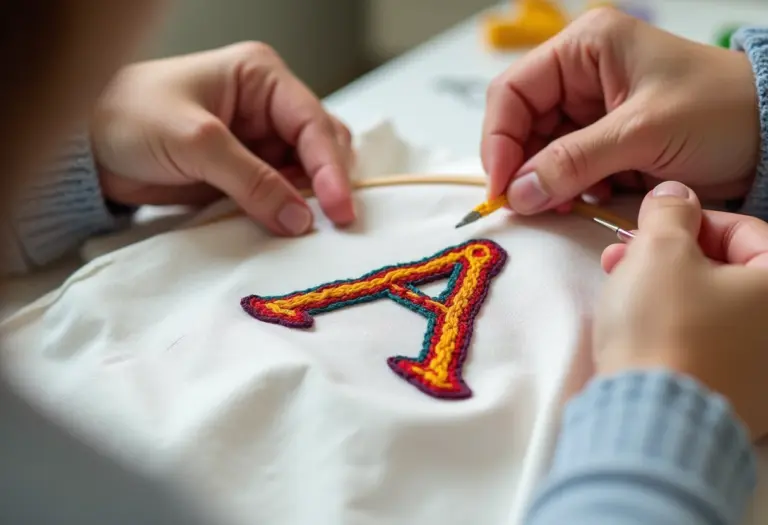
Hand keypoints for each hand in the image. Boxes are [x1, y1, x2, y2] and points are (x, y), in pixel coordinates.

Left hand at [91, 42, 354, 235]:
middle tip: (333, 223)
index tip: (340, 209)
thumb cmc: (130, 119)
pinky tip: (290, 228)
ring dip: (311, 200)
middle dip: (329, 183)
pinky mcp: (248, 172)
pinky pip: (282, 194)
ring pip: (307, 173)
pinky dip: (289, 212)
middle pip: (321, 146)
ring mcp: (260, 141)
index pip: (313, 123)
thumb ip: (252, 180)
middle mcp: (268, 107)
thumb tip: (301, 219)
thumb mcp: (196, 143)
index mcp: (261, 78)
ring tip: (310, 228)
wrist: (87, 149)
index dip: (332, 168)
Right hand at [482, 8, 759, 213]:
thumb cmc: (720, 111)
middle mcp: (581, 75)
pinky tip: (589, 199)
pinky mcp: (604, 141)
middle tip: (530, 205)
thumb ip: (573, 161)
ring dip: (548, 182)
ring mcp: (592, 110)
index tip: (502, 186)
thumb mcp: (641, 133)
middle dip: (524, 166)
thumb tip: (518, 193)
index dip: (498, 140)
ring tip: (565, 204)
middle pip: (522, 124)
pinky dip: (570, 188)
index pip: (513, 92)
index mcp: (585, 49)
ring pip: (542, 151)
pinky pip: (567, 167)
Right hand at [594, 180, 767, 438]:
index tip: (652, 228)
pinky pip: (707, 345)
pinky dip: (675, 328)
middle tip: (625, 256)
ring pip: (711, 307)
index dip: (690, 220)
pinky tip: (639, 327)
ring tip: (619, 289)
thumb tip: (675, 194)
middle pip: (727, 270)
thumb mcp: (658, 250)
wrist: (649, 417)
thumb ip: (669, 211)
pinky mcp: (738, 396)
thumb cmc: (662, 327)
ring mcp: (764, 369)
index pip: (744, 230)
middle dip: (669, 256)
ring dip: (665, 289)